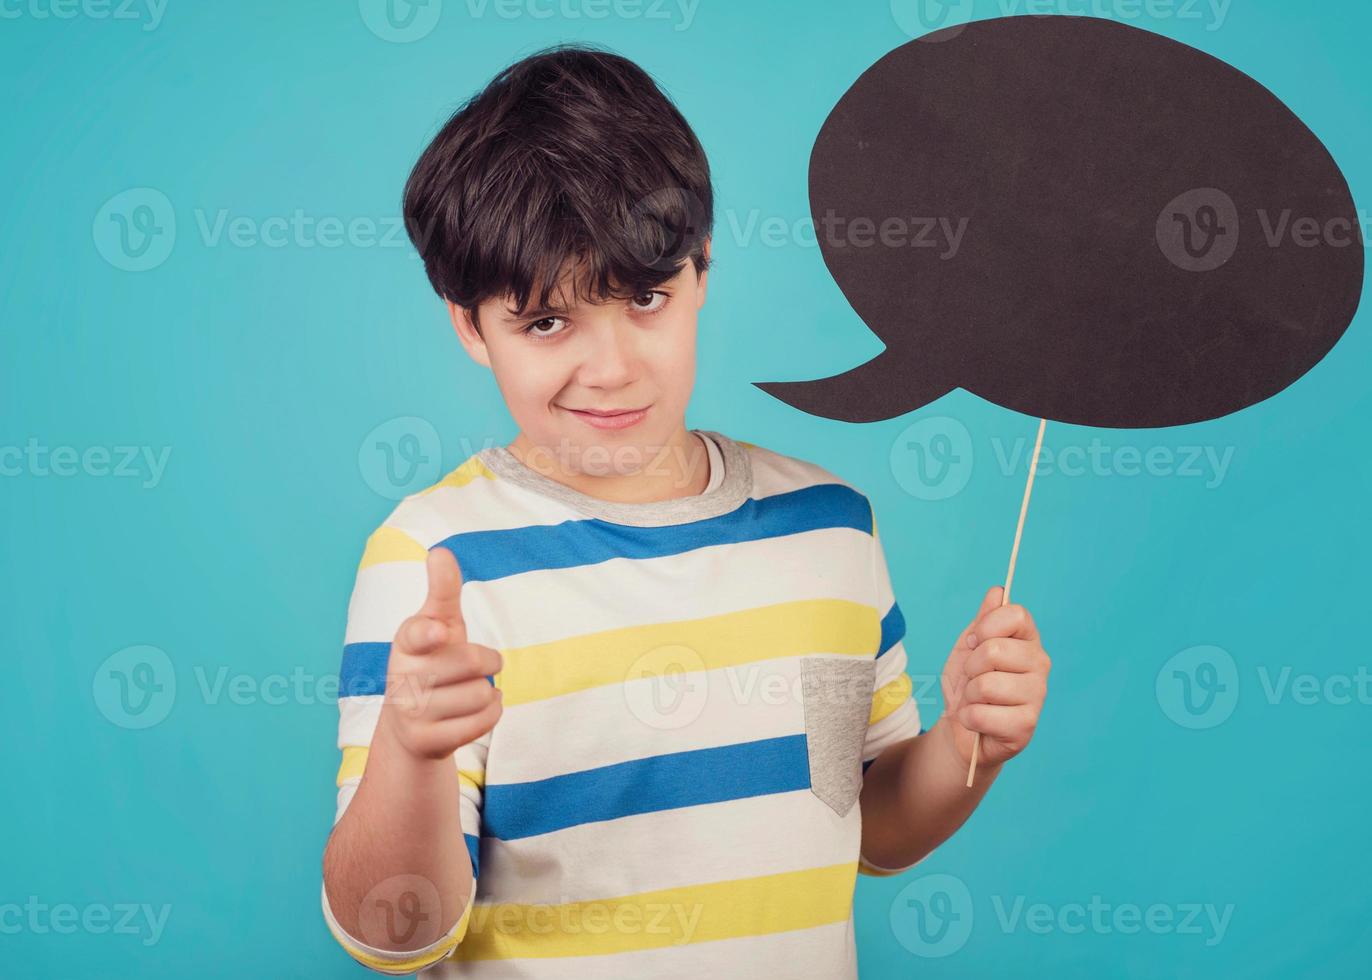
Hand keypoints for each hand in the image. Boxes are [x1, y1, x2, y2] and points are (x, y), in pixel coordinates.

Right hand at [378, 547, 503, 760]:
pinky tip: (477, 709)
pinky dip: (491, 712)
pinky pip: (482, 722)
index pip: (416, 634)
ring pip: (481, 694)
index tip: (440, 632)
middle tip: (476, 665)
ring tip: (467, 691)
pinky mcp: (426, 741)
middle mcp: (402, 677)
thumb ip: (442, 590)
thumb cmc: (432, 660)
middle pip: (471, 662)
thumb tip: (439, 551)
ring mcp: (410, 712)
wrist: (411, 725)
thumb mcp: (437, 624)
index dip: (430, 634)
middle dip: (487, 660)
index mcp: (406, 642)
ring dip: (487, 691)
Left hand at [940, 586, 1050, 768]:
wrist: (962, 726)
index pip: (1016, 614)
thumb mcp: (969, 646)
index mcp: (1028, 640)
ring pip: (985, 685)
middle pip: (994, 650)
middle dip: (971, 666)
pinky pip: (981, 714)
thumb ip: (984, 619)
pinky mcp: (1026, 726)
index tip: (975, 641)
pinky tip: (979, 721)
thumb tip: (998, 591)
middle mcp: (1040, 665)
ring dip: (969, 695)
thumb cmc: (968, 683)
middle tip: (974, 678)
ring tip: (977, 701)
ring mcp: (1037, 696)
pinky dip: (969, 718)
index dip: (986, 626)